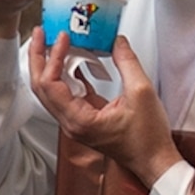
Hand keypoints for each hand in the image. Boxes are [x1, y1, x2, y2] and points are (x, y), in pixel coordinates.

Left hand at [27, 34, 181, 192]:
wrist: (155, 160)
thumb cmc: (149, 139)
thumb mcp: (141, 93)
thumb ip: (127, 63)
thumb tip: (118, 41)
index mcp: (79, 120)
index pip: (51, 83)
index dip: (53, 56)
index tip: (63, 37)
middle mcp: (72, 123)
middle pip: (41, 86)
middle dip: (39, 57)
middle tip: (43, 33)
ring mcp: (76, 122)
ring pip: (51, 90)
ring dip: (51, 65)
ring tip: (56, 43)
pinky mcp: (84, 119)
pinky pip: (67, 94)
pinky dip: (67, 75)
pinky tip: (74, 60)